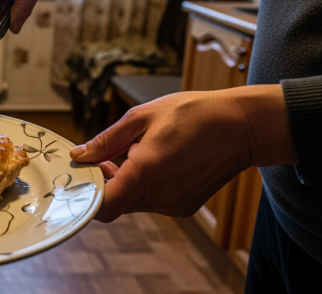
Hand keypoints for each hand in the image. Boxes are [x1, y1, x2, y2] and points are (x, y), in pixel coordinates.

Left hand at [72, 85, 295, 222]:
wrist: (241, 126)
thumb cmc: (193, 114)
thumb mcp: (142, 117)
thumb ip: (106, 140)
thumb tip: (80, 155)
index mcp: (146, 173)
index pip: (103, 207)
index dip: (87, 194)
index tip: (83, 175)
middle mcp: (160, 196)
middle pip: (116, 204)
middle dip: (105, 183)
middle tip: (108, 157)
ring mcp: (174, 205)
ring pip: (133, 203)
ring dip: (126, 184)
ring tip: (139, 153)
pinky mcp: (184, 207)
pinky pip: (152, 202)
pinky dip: (145, 187)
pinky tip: (158, 162)